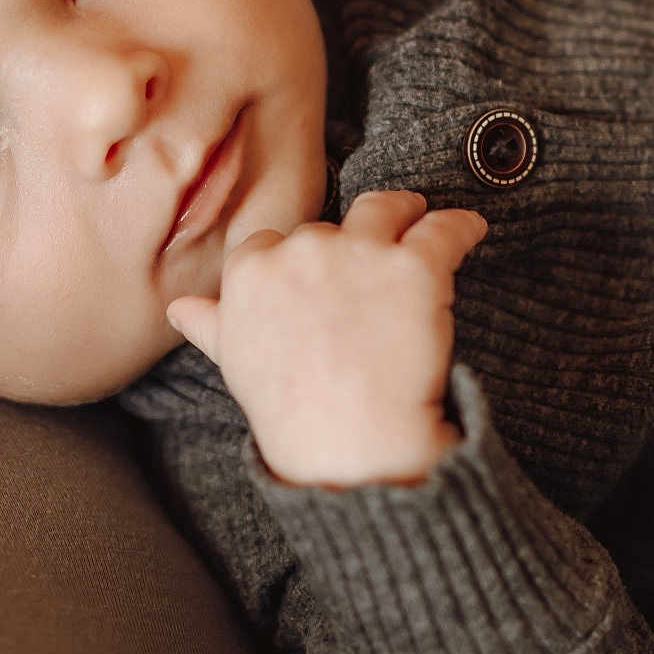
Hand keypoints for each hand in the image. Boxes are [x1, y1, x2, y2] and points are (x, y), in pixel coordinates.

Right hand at [165, 190, 489, 487]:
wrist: (349, 446)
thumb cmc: (291, 413)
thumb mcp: (236, 363)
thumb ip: (211, 325)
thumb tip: (181, 308)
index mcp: (252, 271)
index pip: (272, 242)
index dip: (295, 257)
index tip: (314, 273)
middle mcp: (302, 250)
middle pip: (329, 226)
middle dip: (349, 240)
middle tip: (372, 260)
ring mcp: (359, 254)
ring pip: (386, 208)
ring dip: (405, 211)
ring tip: (419, 218)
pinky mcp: (415, 266)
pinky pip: (446, 229)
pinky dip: (463, 227)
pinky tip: (472, 230)